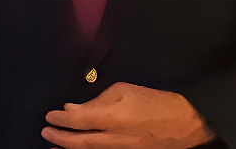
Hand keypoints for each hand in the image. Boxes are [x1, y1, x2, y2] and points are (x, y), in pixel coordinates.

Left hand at [42, 82, 214, 148]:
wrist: (189, 125)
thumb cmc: (158, 103)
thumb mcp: (126, 91)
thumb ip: (97, 100)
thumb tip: (73, 108)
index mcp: (114, 118)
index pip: (78, 120)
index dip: (60, 119)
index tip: (50, 116)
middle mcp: (116, 138)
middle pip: (80, 142)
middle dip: (60, 138)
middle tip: (46, 132)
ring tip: (54, 147)